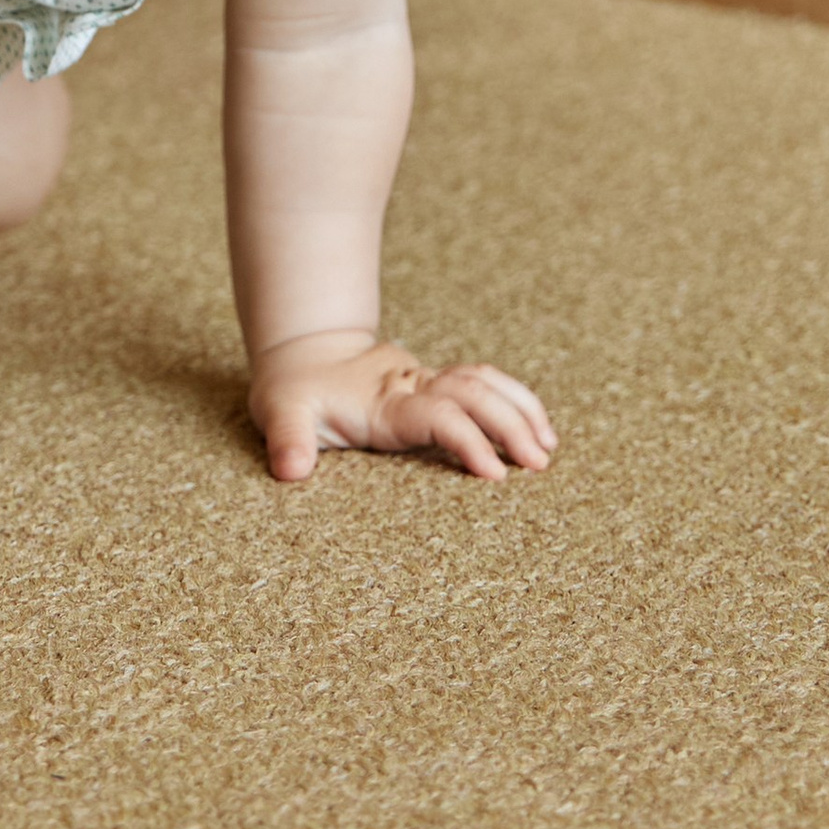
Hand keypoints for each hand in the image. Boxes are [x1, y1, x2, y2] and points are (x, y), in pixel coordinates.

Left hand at [251, 326, 555, 486]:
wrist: (304, 353)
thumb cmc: (293, 390)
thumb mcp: (280, 412)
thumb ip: (289, 439)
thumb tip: (291, 470)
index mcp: (384, 403)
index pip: (439, 416)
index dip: (467, 441)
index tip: (495, 475)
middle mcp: (413, 388)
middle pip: (474, 394)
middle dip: (511, 424)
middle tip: (539, 465)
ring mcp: (426, 384)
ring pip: (485, 382)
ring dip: (521, 408)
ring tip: (549, 446)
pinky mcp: (434, 387)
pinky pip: (483, 385)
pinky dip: (514, 401)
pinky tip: (536, 427)